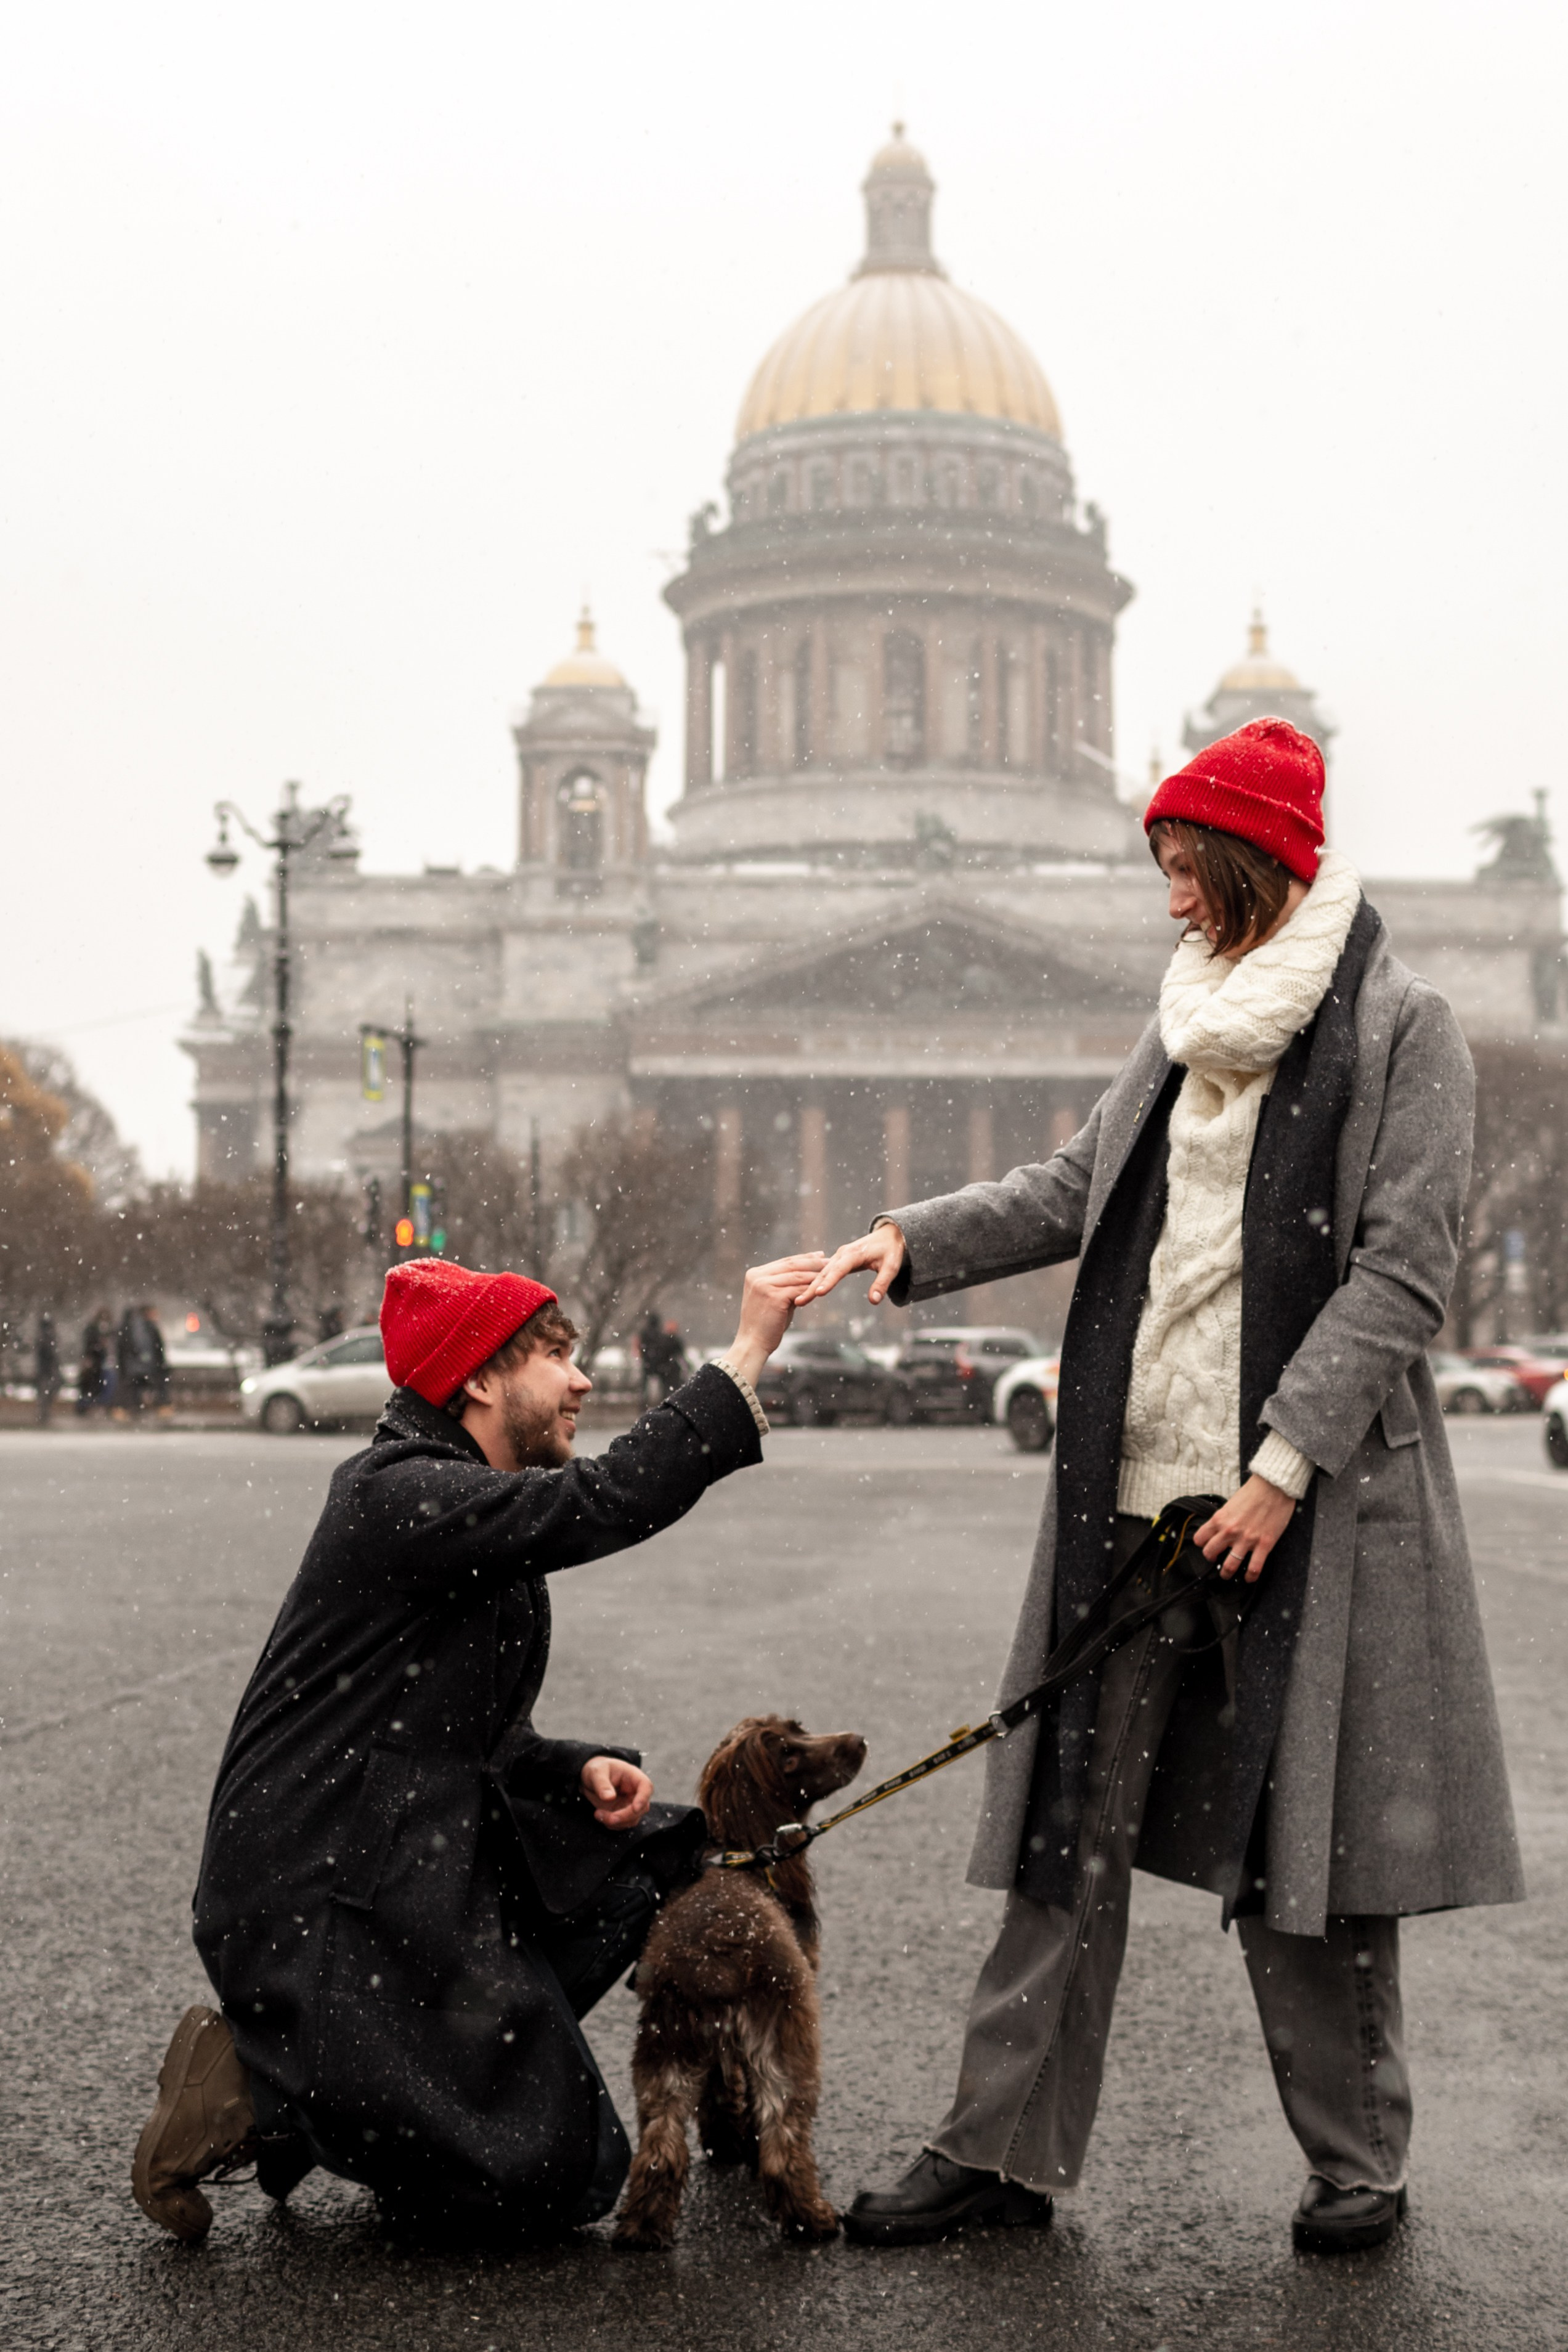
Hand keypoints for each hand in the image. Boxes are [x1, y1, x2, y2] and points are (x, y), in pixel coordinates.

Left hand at [582, 1755, 652, 1828]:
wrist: (592, 1778)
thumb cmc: (598, 1769)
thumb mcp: (596, 1772)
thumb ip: (602, 1784)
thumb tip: (609, 1797)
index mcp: (633, 1776)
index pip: (646, 1787)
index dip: (643, 1798)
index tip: (635, 1808)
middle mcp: (635, 1791)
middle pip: (641, 1808)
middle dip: (624, 1816)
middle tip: (606, 1818)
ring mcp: (630, 1804)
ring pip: (633, 1819)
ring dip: (616, 1822)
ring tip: (598, 1814)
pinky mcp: (623, 1813)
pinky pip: (623, 1824)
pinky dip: (612, 1825)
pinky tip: (600, 1816)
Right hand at [724, 1253, 826, 1388]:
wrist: (753, 1343)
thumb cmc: (765, 1324)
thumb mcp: (773, 1298)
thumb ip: (785, 1285)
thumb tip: (806, 1276)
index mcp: (754, 1274)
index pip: (784, 1262)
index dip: (803, 1258)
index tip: (819, 1255)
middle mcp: (757, 1277)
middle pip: (791, 1265)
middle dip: (812, 1262)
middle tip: (829, 1260)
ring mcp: (764, 1285)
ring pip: (797, 1276)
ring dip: (815, 1274)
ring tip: (830, 1273)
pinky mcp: (773, 1297)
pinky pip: (798, 1289)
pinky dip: (812, 1288)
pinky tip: (823, 1288)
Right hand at [793, 1223, 905, 1307]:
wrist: (889, 1235)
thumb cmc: (891, 1251)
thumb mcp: (891, 1267)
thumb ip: (882, 1284)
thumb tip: (874, 1301)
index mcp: (854, 1254)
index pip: (839, 1270)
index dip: (829, 1282)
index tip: (818, 1293)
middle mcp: (842, 1254)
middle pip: (825, 1272)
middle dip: (811, 1287)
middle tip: (800, 1301)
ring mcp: (839, 1256)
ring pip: (822, 1273)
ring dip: (810, 1286)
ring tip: (800, 1300)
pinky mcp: (839, 1260)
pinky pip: (825, 1272)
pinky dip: (816, 1282)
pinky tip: (808, 1292)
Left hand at [1195, 1474, 1295, 1583]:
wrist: (1274, 1487)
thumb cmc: (1254, 1492)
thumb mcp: (1231, 1503)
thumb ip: (1224, 1518)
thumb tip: (1221, 1528)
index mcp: (1220, 1519)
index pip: (1200, 1538)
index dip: (1202, 1544)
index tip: (1206, 1546)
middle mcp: (1230, 1531)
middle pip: (1210, 1553)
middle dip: (1211, 1559)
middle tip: (1215, 1561)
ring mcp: (1247, 1539)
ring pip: (1230, 1565)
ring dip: (1227, 1573)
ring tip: (1228, 1574)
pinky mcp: (1264, 1544)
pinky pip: (1254, 1567)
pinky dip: (1250, 1576)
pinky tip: (1249, 1577)